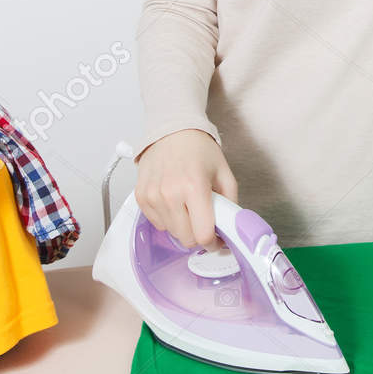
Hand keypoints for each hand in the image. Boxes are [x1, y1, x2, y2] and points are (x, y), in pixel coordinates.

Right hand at [134, 128, 237, 247]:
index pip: (202, 234)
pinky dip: (168, 218)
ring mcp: (153, 195)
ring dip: (183, 226)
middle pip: (186, 239)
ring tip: (188, 206)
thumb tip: (230, 230)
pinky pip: (157, 223)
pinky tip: (174, 202)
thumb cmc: (199, 150)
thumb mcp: (224, 174)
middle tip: (204, 221)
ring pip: (171, 233)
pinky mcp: (141, 197)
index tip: (216, 240)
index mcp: (194, 187)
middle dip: (198, 235)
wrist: (173, 130)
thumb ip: (230, 205)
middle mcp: (170, 193)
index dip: (213, 243)